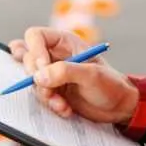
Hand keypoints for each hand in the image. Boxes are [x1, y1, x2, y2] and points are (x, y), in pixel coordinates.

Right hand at [8, 27, 137, 124]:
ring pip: (32, 79)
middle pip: (28, 59)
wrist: (118, 108)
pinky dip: (49, 103)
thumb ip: (65, 71)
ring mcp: (51, 73)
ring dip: (44, 94)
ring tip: (62, 104)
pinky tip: (65, 109)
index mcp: (64, 42)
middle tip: (50, 90)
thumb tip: (38, 76)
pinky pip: (39, 94)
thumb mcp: (91, 75)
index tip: (42, 67)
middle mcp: (54, 55)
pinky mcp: (52, 90)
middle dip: (37, 77)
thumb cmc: (110, 85)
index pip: (35, 36)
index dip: (34, 50)